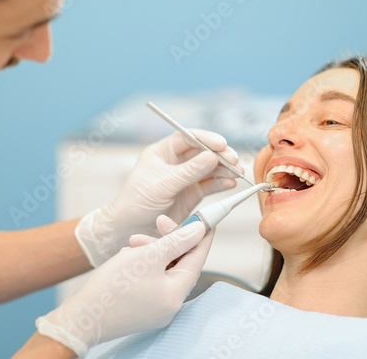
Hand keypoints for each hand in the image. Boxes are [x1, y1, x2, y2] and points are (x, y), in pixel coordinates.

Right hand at [36, 217, 214, 356]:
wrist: (81, 317)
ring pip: (163, 270)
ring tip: (131, 245)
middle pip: (179, 264)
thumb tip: (199, 230)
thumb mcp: (147, 255)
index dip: (201, 235)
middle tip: (158, 222)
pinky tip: (127, 258)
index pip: (197, 258)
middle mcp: (170, 305)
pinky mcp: (142, 309)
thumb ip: (176, 241)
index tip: (205, 217)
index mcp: (177, 293)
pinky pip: (151, 281)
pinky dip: (143, 266)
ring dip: (151, 252)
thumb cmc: (111, 287)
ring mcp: (156, 309)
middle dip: (168, 241)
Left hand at [75, 129, 240, 266]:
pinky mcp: (192, 194)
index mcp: (162, 152)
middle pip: (202, 152)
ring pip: (209, 168)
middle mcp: (175, 162)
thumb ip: (189, 171)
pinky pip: (210, 185)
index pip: (188, 138)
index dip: (206, 139)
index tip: (222, 144)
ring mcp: (185, 178)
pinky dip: (221, 183)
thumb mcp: (162, 184)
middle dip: (220, 155)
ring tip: (237, 173)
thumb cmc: (136, 202)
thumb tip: (212, 157)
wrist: (129, 229)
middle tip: (234, 160)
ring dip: (224, 170)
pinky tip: (230, 183)